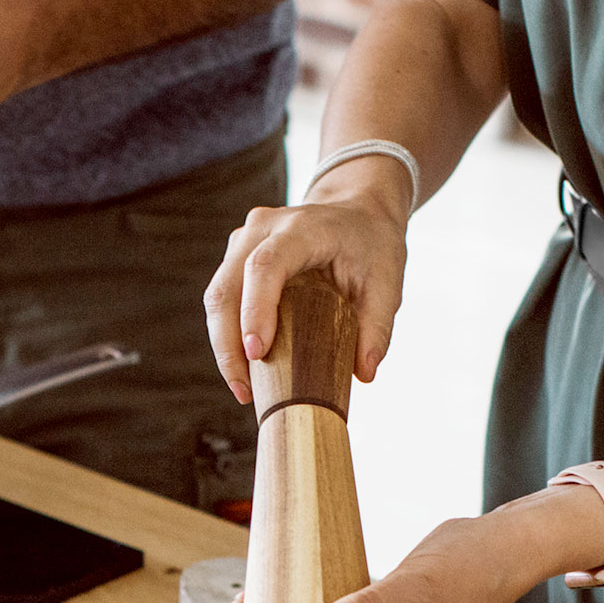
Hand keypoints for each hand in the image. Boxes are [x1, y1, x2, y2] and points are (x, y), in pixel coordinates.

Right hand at [203, 185, 408, 400]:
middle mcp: (263, 228)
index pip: (265, 266)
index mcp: (302, 228)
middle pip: (227, 287)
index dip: (255, 310)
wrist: (356, 211)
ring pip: (216, 296)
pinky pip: (222, 300)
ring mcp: (244, 241)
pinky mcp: (236, 258)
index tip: (257, 354)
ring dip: (223, 346)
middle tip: (245, 391)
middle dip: (228, 344)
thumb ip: (378, 327)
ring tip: (244, 389)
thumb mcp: (387, 282)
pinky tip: (244, 368)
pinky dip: (228, 336)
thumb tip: (365, 375)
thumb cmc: (371, 245)